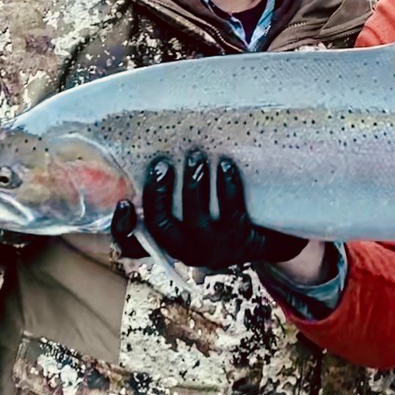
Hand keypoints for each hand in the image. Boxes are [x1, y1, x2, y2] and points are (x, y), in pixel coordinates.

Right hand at [111, 151, 310, 269]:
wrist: (273, 233)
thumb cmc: (223, 211)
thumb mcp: (194, 207)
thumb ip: (172, 190)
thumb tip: (151, 144)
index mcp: (170, 242)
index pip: (132, 245)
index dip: (122, 228)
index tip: (123, 201)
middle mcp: (188, 250)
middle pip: (160, 226)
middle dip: (158, 193)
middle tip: (162, 165)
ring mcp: (216, 249)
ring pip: (195, 220)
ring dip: (193, 185)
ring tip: (195, 157)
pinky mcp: (243, 242)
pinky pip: (231, 213)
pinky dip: (227, 187)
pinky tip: (226, 166)